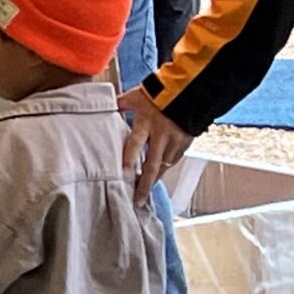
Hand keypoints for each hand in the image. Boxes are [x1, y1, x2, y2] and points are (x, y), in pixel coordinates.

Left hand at [119, 87, 192, 204]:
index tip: (125, 175)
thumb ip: (120, 104)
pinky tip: (158, 178)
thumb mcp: (136, 97)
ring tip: (144, 195)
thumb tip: (103, 107)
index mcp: (146, 124)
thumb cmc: (159, 94)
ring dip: (154, 180)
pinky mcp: (184, 144)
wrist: (190, 91)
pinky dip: (164, 170)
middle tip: (137, 202)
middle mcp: (161, 136)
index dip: (131, 159)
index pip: (136, 143)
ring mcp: (174, 142)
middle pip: (152, 165)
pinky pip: (173, 161)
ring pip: (164, 167)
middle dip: (145, 185)